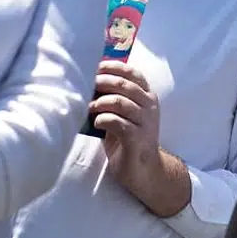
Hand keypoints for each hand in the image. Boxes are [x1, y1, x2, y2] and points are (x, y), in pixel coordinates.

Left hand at [90, 59, 161, 193]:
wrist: (143, 170)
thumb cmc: (127, 138)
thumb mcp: (123, 113)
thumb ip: (113, 96)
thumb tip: (89, 80)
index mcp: (147, 96)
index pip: (133, 74)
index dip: (113, 67)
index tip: (96, 66)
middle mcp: (149, 107)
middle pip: (124, 85)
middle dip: (102, 82)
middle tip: (87, 86)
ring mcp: (146, 123)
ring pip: (120, 102)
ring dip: (100, 102)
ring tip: (89, 107)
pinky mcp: (138, 139)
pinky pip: (118, 123)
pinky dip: (103, 120)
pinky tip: (96, 123)